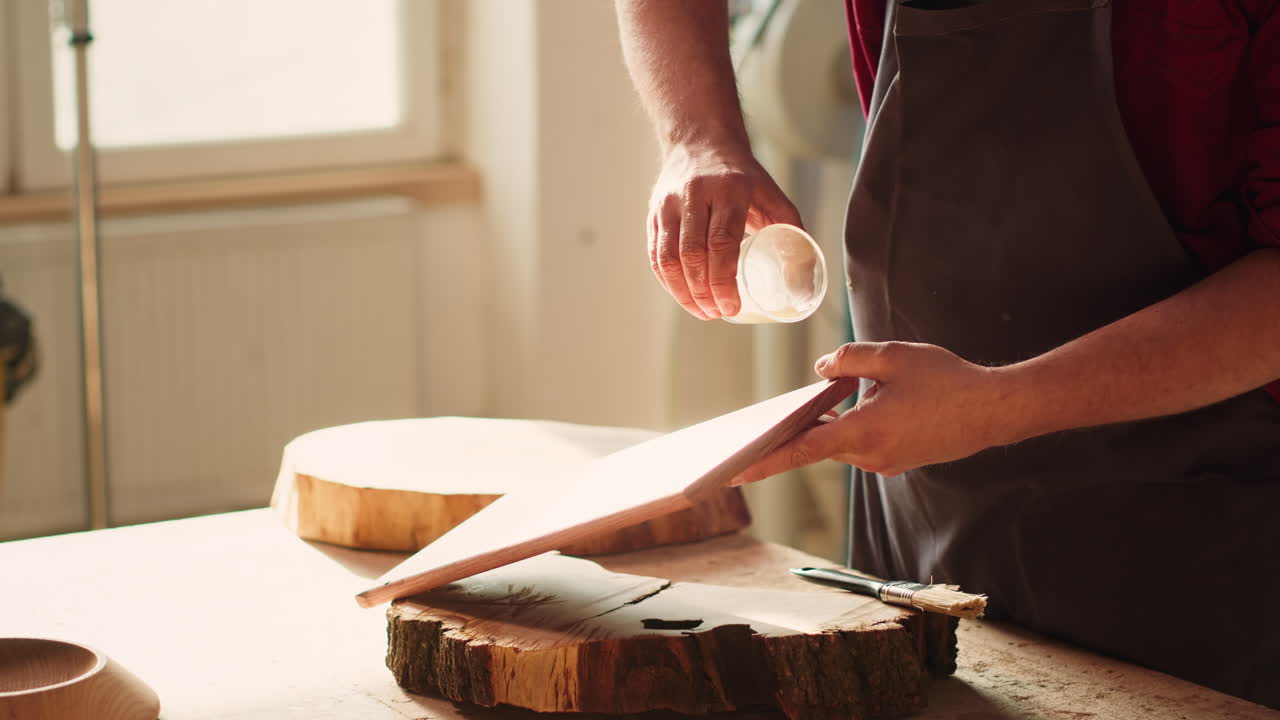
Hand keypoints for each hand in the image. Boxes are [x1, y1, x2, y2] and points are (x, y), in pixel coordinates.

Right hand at [648, 142, 800, 318]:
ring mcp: (669, 204)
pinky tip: (682, 296)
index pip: (721, 241)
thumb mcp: (770, 193)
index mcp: (728, 191)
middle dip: (704, 292)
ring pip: (669, 257)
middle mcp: (694, 195)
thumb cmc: (740, 175)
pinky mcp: (654, 213)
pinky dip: (668, 281)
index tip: (732, 306)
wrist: (701, 141)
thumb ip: (789, 226)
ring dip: (683, 292)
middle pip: (693, 253)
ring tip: (702, 311)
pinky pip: (655, 254)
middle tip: (718, 313)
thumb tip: (804, 272)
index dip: (724, 280)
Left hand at [734, 342, 1015, 481]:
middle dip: (793, 432)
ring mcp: (884, 463)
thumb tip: (822, 371)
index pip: (802, 450)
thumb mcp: (894, 356)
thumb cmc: (947, 381)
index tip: (734, 472)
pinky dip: (851, 426)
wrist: (995, 410)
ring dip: (830, 423)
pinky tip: (858, 403)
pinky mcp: (897, 460)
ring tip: (827, 399)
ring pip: (842, 441)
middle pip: (818, 444)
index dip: (764, 460)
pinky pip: (861, 442)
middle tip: (757, 428)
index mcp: (864, 432)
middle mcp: (870, 456)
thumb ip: (850, 360)